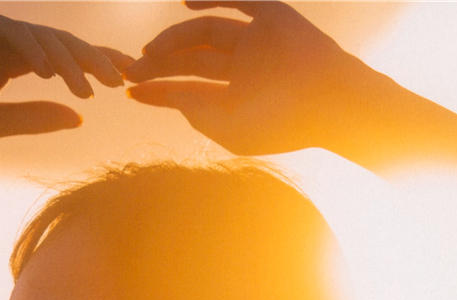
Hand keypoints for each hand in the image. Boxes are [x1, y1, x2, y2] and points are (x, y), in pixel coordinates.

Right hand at [0, 4, 132, 139]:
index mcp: (17, 60)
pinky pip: (9, 33)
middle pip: (63, 44)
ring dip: (68, 63)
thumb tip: (80, 118)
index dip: (97, 68)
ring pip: (42, 38)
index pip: (67, 60)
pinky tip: (49, 73)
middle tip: (124, 82)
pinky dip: (30, 51)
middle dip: (95, 61)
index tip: (129, 84)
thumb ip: (34, 118)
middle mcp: (10, 38)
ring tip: (91, 88)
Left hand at [124, 1, 378, 157]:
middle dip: (159, 65)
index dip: (158, 90)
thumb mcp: (230, 130)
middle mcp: (244, 66)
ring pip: (205, 31)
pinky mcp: (272, 14)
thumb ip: (198, 114)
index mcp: (237, 96)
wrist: (328, 101)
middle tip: (129, 70)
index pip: (190, 88)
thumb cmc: (282, 125)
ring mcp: (256, 39)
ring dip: (174, 38)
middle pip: (192, 59)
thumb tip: (174, 98)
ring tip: (148, 52)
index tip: (128, 91)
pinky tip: (184, 4)